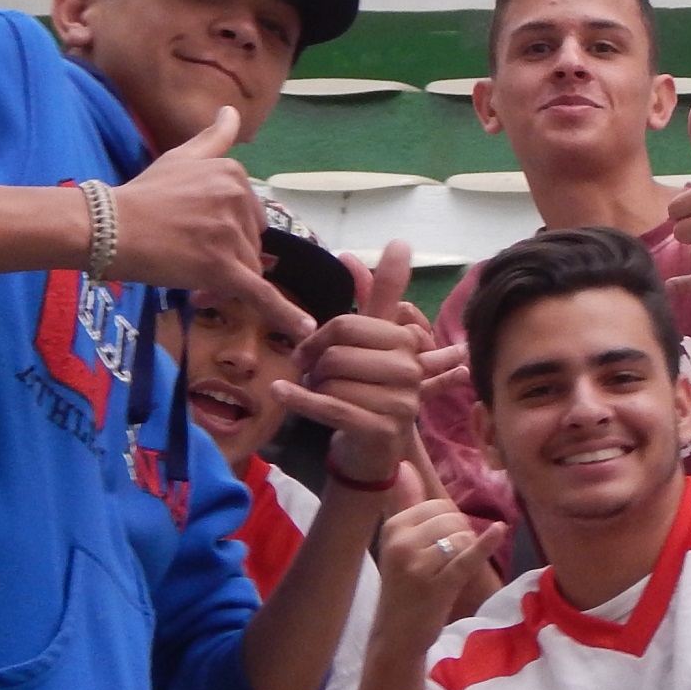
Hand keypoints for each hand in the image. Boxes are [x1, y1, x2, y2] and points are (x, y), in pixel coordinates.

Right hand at [105, 108, 292, 323]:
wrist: (107, 227)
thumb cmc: (141, 195)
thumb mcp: (181, 157)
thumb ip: (214, 137)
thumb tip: (232, 110)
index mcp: (234, 174)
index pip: (250, 217)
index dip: (227, 235)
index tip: (197, 238)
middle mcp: (237, 198)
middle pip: (251, 244)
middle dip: (227, 259)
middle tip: (188, 260)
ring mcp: (230, 233)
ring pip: (248, 270)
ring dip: (225, 282)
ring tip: (189, 279)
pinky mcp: (221, 266)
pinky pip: (260, 293)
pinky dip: (284, 313)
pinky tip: (305, 329)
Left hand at [272, 242, 424, 484]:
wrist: (374, 447)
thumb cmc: (369, 387)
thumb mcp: (375, 339)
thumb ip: (383, 292)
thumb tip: (398, 242)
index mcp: (406, 342)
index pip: (348, 325)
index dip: (318, 338)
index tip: (309, 351)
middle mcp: (410, 370)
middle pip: (337, 354)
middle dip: (315, 366)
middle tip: (314, 378)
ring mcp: (400, 403)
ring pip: (332, 383)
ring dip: (313, 390)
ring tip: (321, 395)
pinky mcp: (382, 430)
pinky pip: (330, 408)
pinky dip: (299, 400)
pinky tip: (280, 392)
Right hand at [373, 465, 507, 642]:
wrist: (396, 635)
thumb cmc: (402, 586)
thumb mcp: (398, 543)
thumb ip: (405, 503)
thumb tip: (405, 465)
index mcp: (393, 527)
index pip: (437, 505)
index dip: (449, 521)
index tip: (441, 543)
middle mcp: (402, 542)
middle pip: (451, 518)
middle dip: (460, 533)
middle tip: (447, 560)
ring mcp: (419, 564)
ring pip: (462, 536)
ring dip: (466, 550)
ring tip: (450, 571)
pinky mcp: (438, 584)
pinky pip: (467, 557)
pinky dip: (485, 544)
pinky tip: (498, 531)